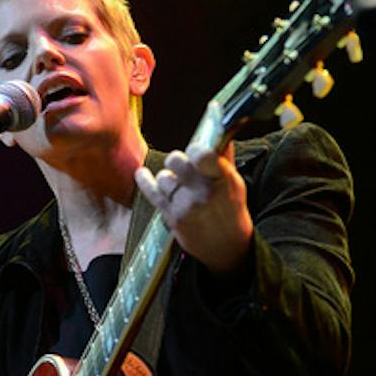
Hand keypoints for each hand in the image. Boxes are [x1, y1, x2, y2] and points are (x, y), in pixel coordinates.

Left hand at [134, 98, 252, 277]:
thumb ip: (223, 156)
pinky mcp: (171, 217)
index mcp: (222, 179)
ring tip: (179, 185)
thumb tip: (220, 127)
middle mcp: (202, 192)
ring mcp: (185, 205)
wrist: (227, 248)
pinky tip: (141, 173)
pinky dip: (144, 181)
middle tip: (183, 165)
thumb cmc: (230, 210)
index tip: (196, 149)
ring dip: (168, 178)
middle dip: (178, 160)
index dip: (196, 149)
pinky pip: (151, 193)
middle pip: (176, 161)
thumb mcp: (234, 183)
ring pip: (164, 177)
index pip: (204, 155)